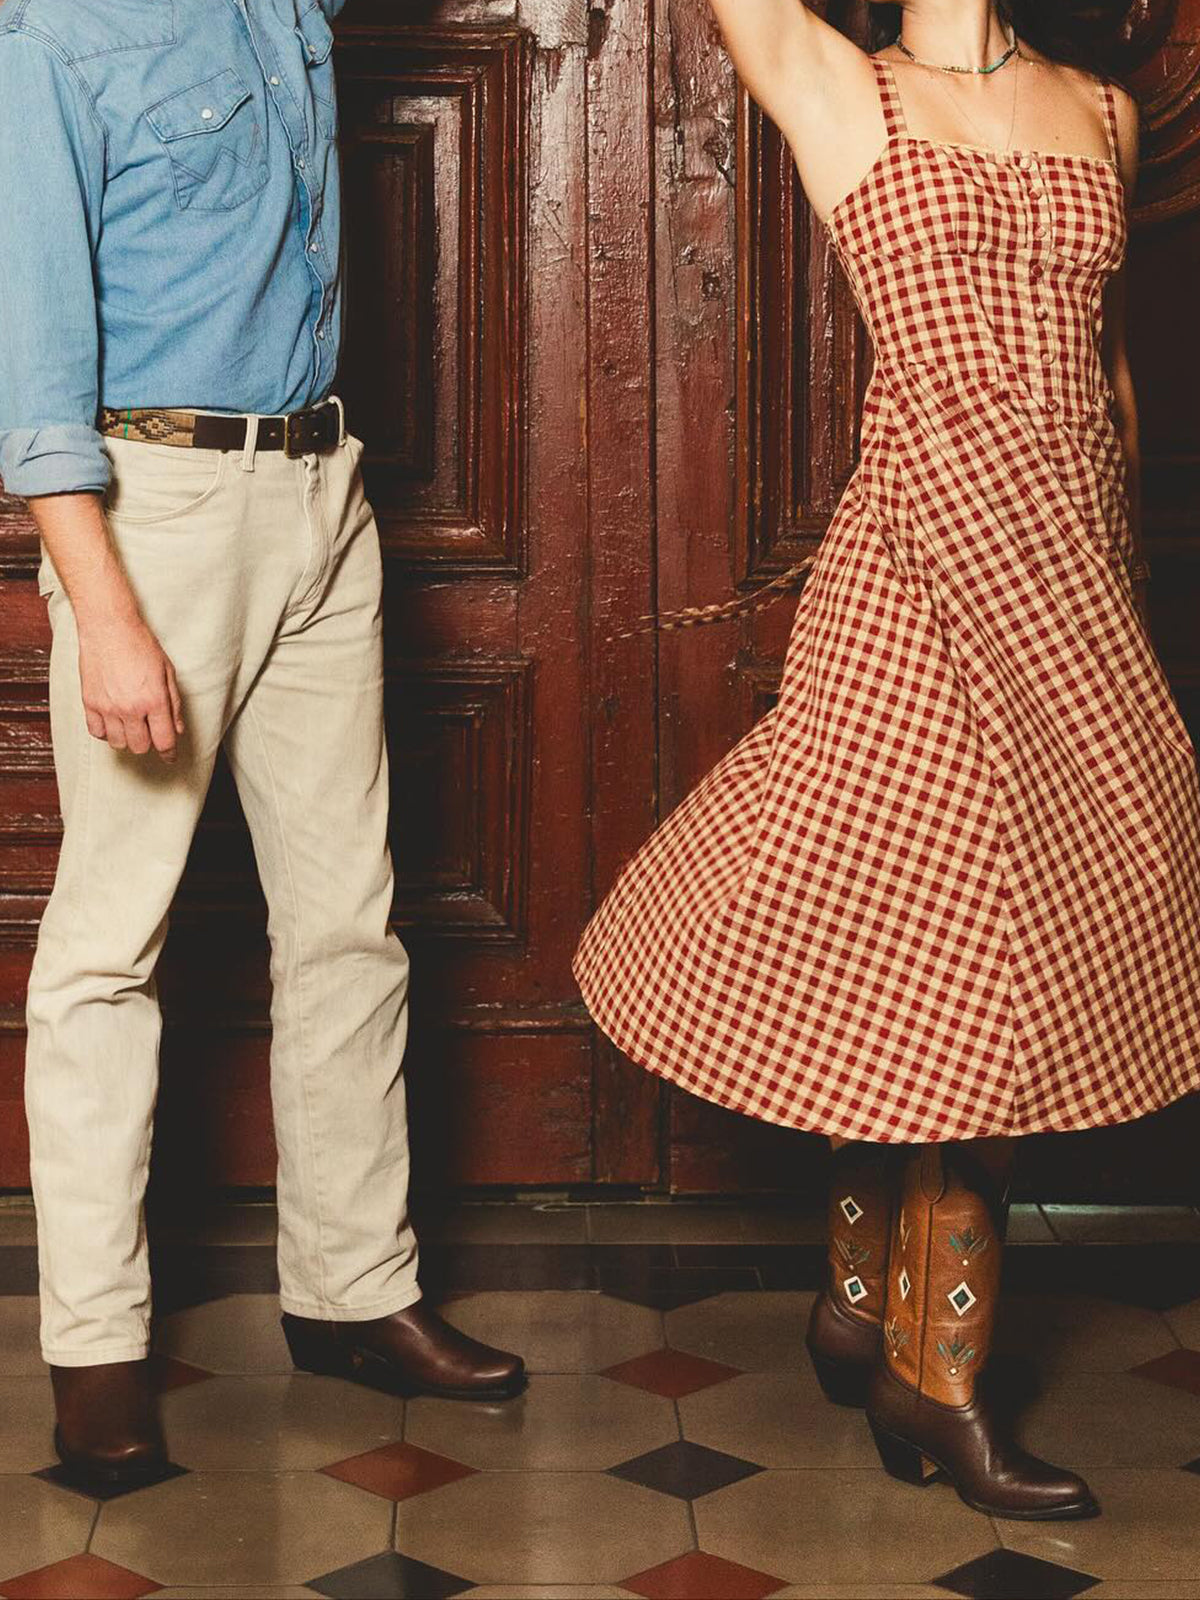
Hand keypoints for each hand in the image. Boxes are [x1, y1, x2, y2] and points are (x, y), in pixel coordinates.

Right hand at [76, 608, 185, 761]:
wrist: (109, 627)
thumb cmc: (141, 645)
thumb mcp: (167, 672)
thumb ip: (174, 703)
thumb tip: (177, 729)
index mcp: (154, 700)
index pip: (164, 741)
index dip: (169, 753)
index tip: (170, 757)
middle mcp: (130, 708)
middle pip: (140, 747)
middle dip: (149, 743)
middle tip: (149, 732)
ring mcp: (107, 707)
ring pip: (118, 743)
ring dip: (127, 739)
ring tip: (131, 726)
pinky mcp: (89, 702)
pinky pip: (96, 732)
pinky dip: (105, 732)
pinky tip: (112, 721)